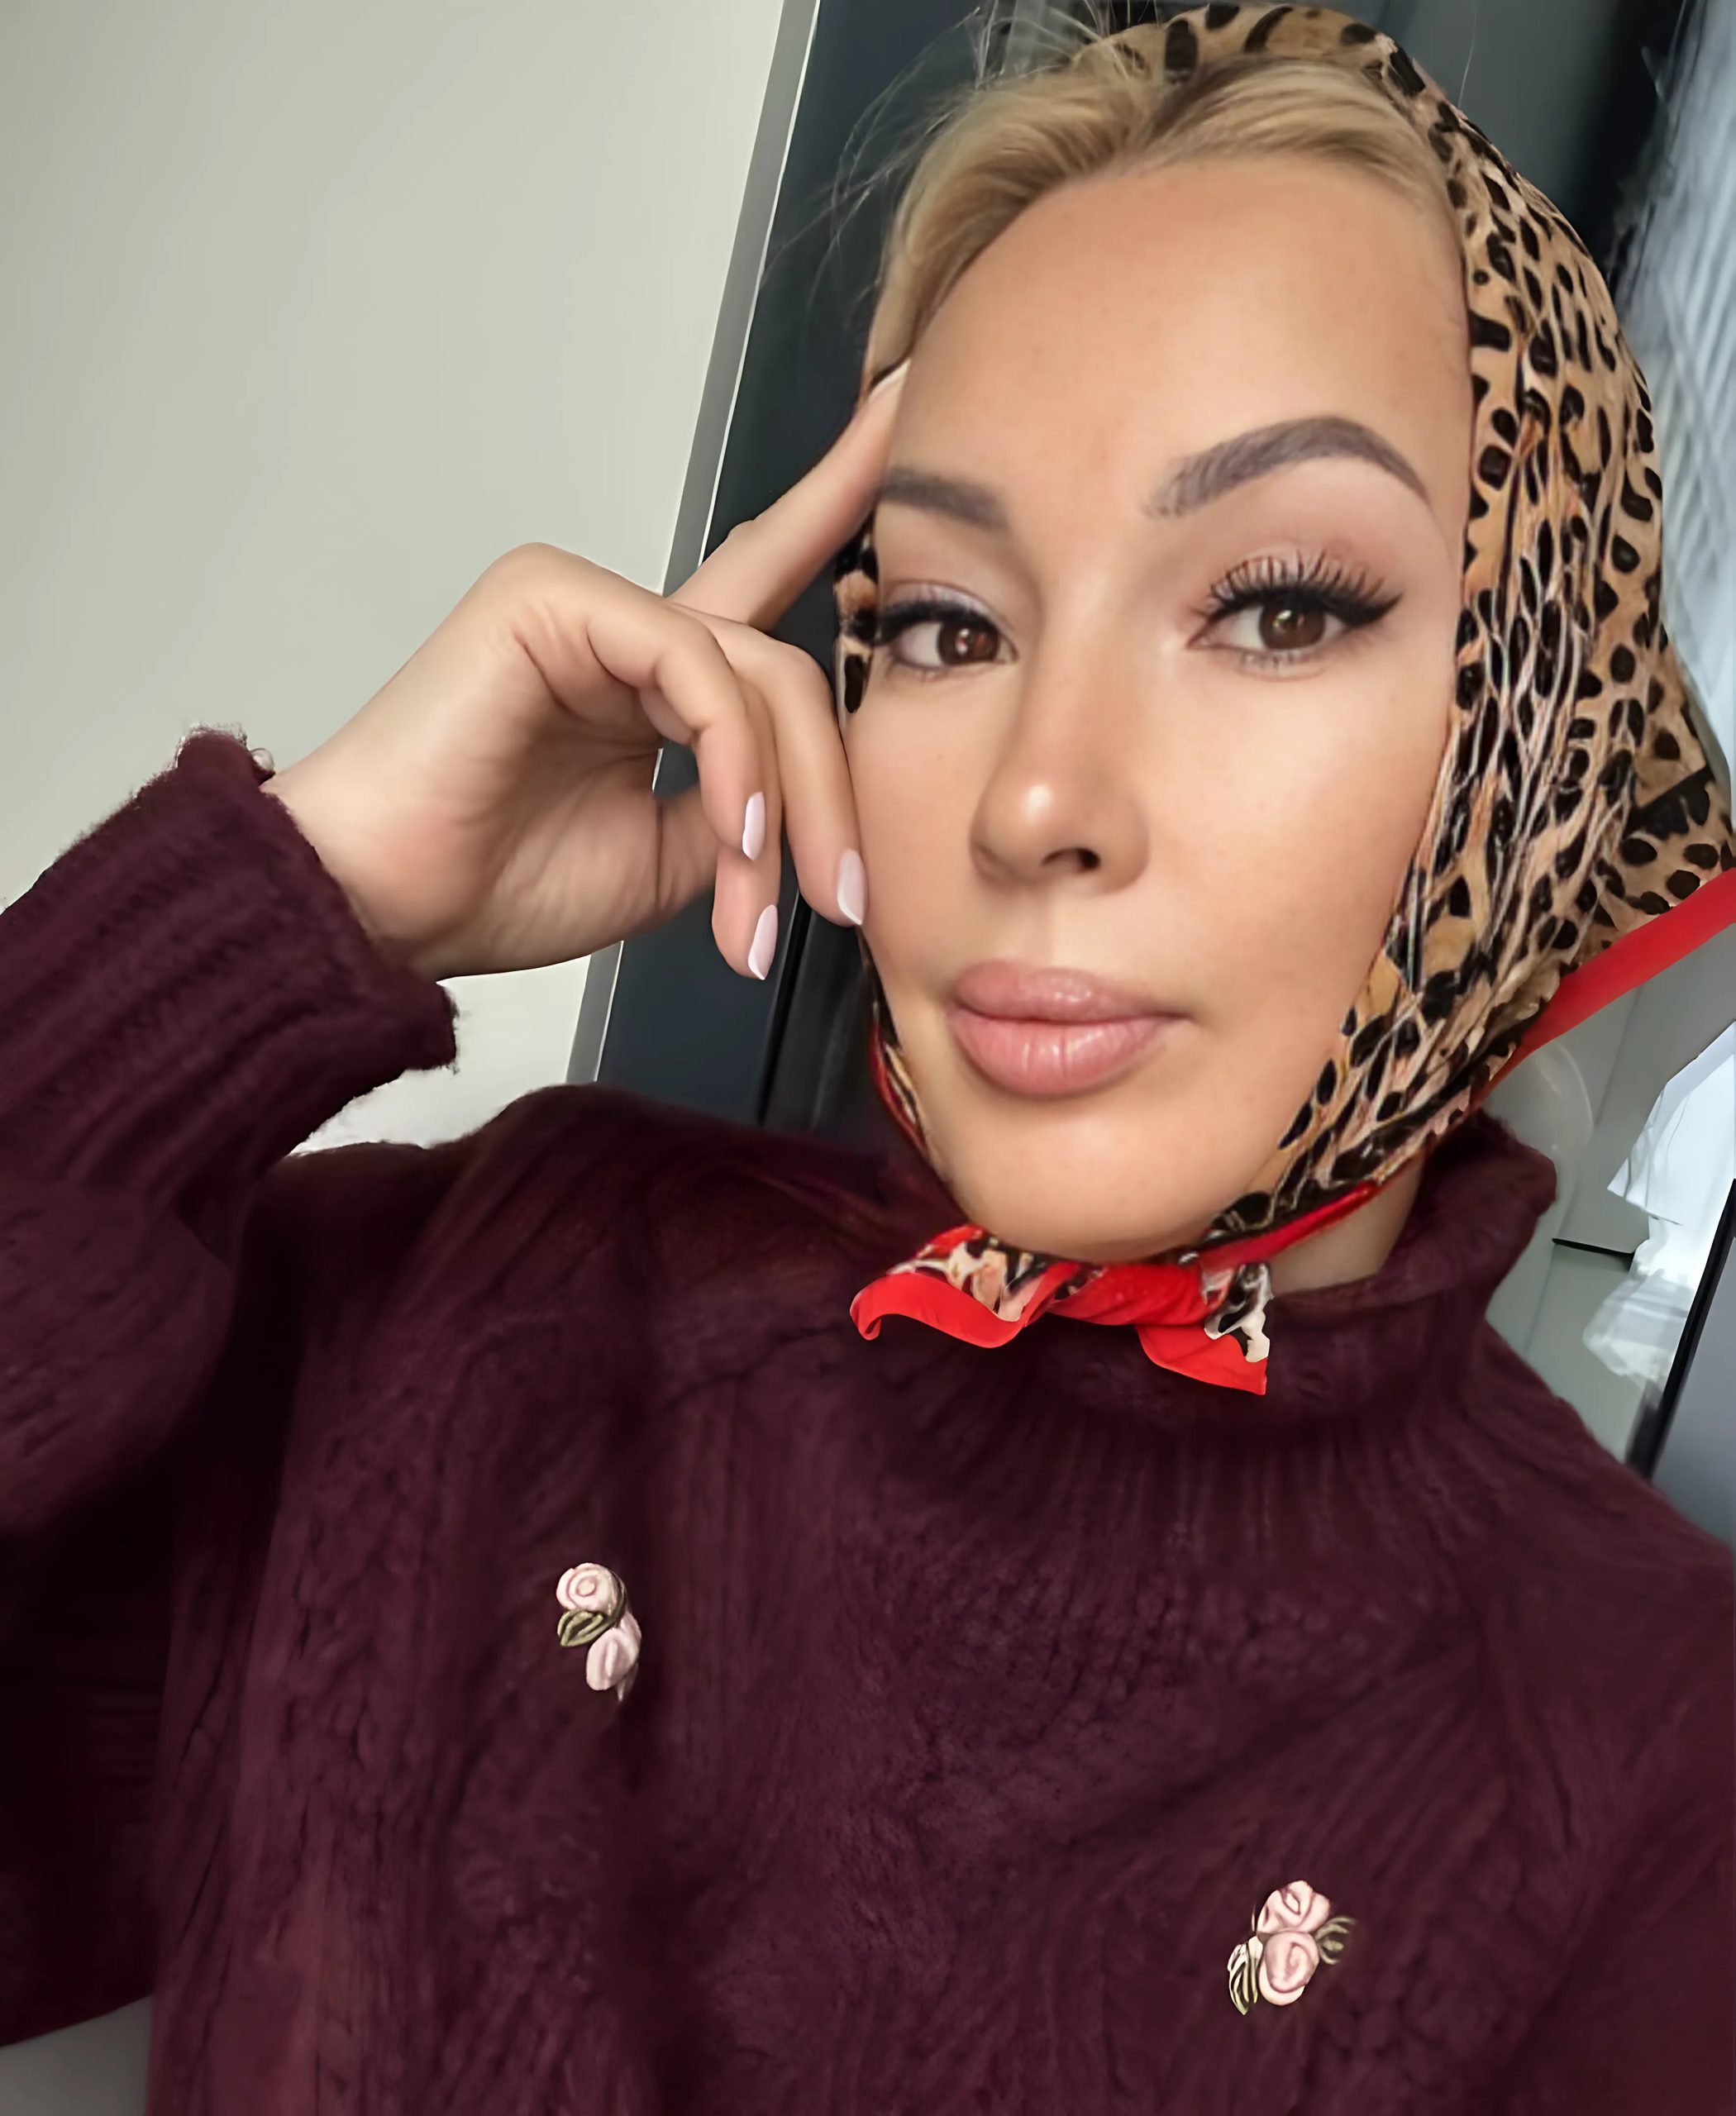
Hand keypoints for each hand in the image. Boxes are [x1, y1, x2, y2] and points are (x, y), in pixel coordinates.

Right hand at [261, 364, 905, 981]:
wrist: (379, 909)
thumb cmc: (490, 885)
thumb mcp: (669, 862)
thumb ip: (746, 810)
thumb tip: (812, 806)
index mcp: (650, 678)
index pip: (766, 576)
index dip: (837, 497)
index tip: (905, 415)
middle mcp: (625, 627)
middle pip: (787, 672)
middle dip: (830, 798)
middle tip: (839, 900)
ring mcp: (586, 601)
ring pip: (756, 672)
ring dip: (783, 802)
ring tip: (764, 903)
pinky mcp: (552, 596)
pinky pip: (694, 664)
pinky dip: (734, 758)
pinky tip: (734, 830)